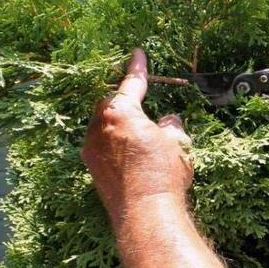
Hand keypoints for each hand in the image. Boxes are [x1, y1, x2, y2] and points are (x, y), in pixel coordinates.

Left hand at [81, 49, 192, 229]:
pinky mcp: (92, 170)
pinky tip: (131, 156)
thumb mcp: (177, 143)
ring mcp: (91, 150)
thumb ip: (171, 125)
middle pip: (110, 104)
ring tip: (140, 136)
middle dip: (125, 102)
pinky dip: (115, 145)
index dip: (137, 68)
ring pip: (103, 126)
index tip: (137, 54)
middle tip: (142, 105)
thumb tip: (167, 121)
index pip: (131, 84)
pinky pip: (102, 147)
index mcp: (119, 112)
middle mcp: (98, 128)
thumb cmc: (163, 174)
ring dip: (119, 125)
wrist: (146, 214)